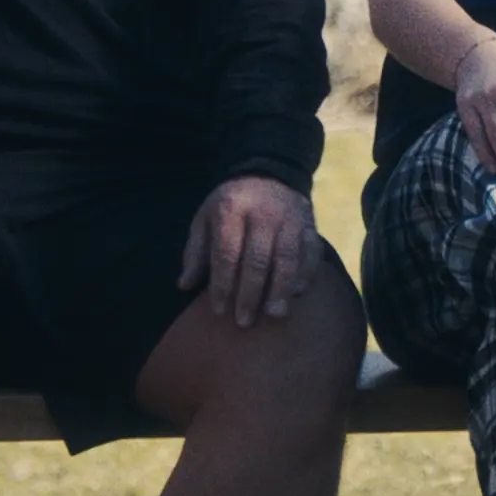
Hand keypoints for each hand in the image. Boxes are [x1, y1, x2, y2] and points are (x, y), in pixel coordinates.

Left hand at [181, 175, 321, 327]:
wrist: (268, 173)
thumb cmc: (230, 204)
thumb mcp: (205, 218)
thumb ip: (196, 251)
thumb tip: (184, 286)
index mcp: (232, 209)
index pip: (227, 252)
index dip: (223, 284)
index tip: (218, 310)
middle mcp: (263, 212)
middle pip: (258, 259)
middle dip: (250, 294)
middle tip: (244, 322)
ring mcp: (290, 217)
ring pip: (288, 257)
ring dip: (281, 289)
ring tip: (274, 314)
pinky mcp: (309, 223)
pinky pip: (312, 251)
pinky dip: (306, 273)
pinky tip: (297, 293)